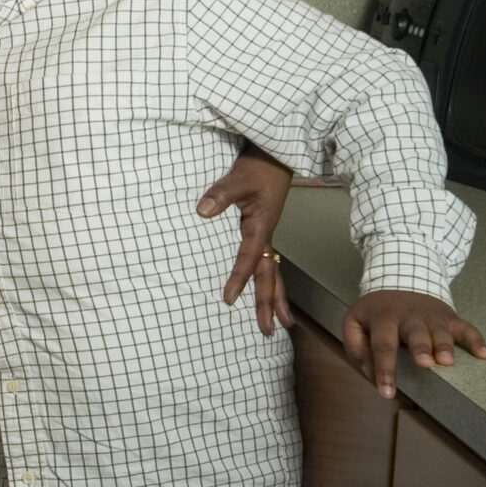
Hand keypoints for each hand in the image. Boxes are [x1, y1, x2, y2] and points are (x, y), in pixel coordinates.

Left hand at [201, 146, 294, 333]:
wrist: (274, 155)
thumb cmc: (257, 167)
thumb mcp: (238, 179)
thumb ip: (221, 194)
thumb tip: (202, 211)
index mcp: (261, 228)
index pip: (249, 260)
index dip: (239, 279)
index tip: (228, 300)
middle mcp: (267, 235)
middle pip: (270, 276)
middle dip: (269, 304)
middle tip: (268, 331)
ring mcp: (268, 233)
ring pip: (274, 272)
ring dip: (276, 297)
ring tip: (282, 324)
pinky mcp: (264, 228)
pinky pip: (269, 261)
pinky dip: (270, 279)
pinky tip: (269, 289)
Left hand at [342, 289, 485, 399]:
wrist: (399, 277)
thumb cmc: (376, 311)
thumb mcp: (355, 322)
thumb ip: (357, 348)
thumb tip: (371, 374)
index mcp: (383, 318)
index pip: (382, 345)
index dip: (384, 369)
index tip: (387, 393)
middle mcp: (409, 316)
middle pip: (415, 333)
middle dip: (421, 348)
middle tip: (425, 364)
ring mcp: (431, 316)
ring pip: (440, 330)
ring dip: (445, 345)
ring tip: (447, 361)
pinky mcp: (449, 317)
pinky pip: (466, 327)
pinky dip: (476, 340)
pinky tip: (484, 354)